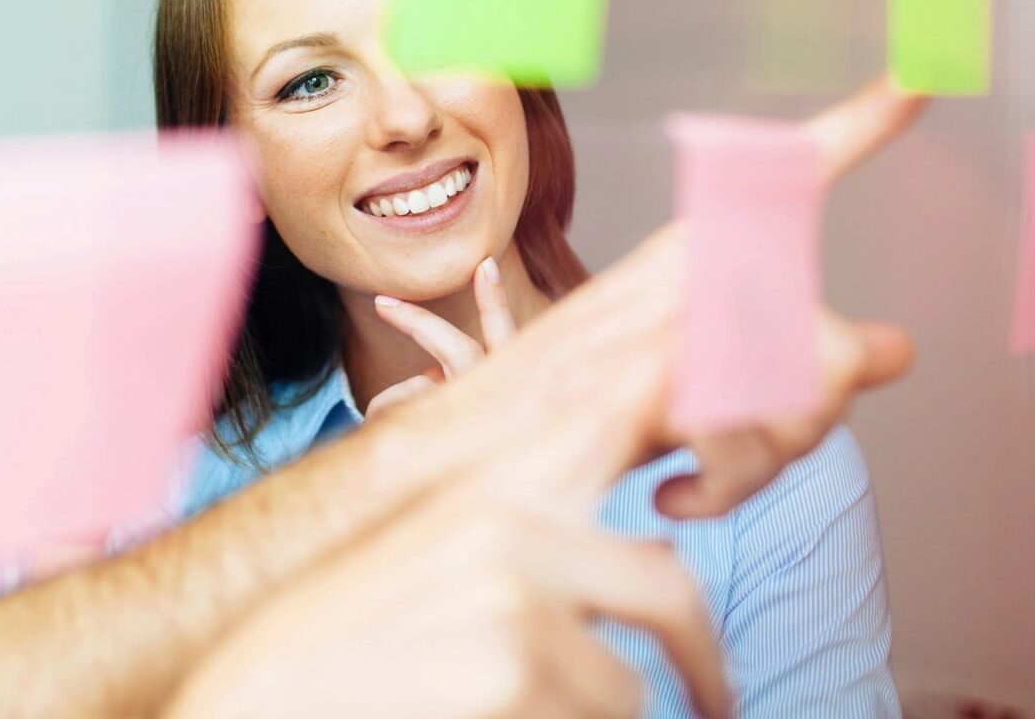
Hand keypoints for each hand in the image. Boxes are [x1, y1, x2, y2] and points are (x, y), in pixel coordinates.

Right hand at [165, 400, 730, 718]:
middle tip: (720, 703)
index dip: (697, 381)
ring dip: (593, 718)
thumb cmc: (348, 646)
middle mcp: (506, 522)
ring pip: (629, 685)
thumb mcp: (444, 568)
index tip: (783, 351)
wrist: (251, 698)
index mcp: (490, 483)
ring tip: (514, 712)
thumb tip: (652, 555)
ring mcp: (510, 594)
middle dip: (704, 661)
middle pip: (668, 586)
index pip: (616, 412)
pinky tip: (483, 714)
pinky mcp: (511, 668)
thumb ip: (544, 542)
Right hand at [382, 76, 925, 521]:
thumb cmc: (572, 412)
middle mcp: (684, 269)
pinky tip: (677, 491)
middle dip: (809, 422)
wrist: (469, 456)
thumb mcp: (687, 378)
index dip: (865, 125)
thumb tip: (901, 348)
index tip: (922, 77)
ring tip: (694, 474)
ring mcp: (668, 321)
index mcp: (693, 253)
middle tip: (737, 447)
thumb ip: (795, 366)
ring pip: (806, 407)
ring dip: (756, 466)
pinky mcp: (649, 380)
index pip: (793, 173)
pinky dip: (717, 486)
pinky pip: (748, 447)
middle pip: (836, 352)